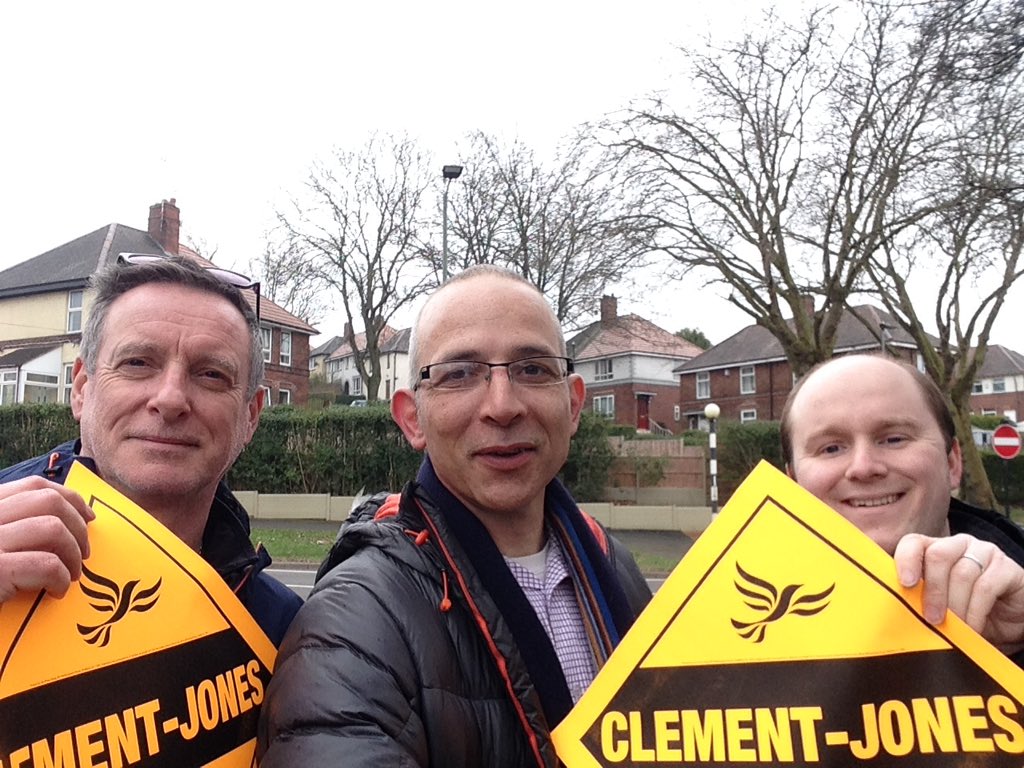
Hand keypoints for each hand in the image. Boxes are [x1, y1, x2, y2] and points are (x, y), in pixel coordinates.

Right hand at [0, 476, 94, 601]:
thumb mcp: (1, 543)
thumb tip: (71, 518)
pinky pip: (46, 564)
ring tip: (72, 574)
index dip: (70, 498)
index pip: (34, 486)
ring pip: (53, 528)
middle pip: (48, 502)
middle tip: (84, 553)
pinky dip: (61, 578)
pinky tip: (56, 591)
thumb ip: (18, 526)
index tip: (88, 517)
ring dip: (73, 553)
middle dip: (78, 526)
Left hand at [894, 532, 1023, 653]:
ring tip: (955, 628)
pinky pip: (986, 587)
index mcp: (935, 548)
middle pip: (938, 555)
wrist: (1010, 621)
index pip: (914, 542)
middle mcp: (959, 544)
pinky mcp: (1007, 567)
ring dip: (955, 606)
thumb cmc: (968, 611)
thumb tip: (895, 610)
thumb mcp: (940, 604)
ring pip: (962, 573)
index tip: (905, 584)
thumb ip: (919, 599)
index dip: (906, 560)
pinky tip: (973, 627)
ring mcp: (984, 552)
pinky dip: (975, 611)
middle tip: (932, 619)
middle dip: (933, 590)